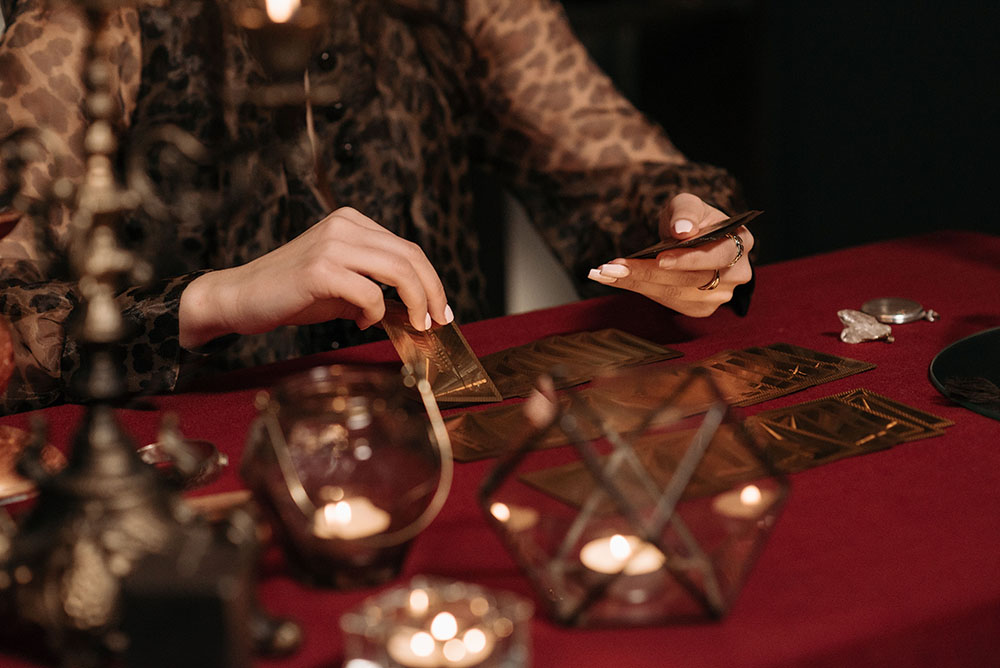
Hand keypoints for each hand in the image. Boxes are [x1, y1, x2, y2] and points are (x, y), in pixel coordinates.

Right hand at [179, 207, 451, 348]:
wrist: (239, 297)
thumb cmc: (291, 293)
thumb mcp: (341, 284)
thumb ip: (375, 287)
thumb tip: (414, 309)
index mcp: (352, 222)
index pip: (408, 248)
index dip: (431, 280)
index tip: (440, 309)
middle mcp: (344, 226)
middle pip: (410, 256)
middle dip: (432, 292)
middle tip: (438, 321)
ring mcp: (331, 244)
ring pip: (397, 270)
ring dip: (415, 301)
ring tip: (417, 324)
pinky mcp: (319, 269)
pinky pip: (368, 292)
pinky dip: (375, 312)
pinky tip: (362, 322)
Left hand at [586, 193, 753, 316]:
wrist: (691, 238)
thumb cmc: (692, 219)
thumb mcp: (687, 204)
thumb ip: (686, 211)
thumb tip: (683, 230)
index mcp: (741, 242)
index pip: (716, 256)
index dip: (688, 259)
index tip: (659, 258)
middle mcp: (737, 274)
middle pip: (690, 279)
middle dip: (647, 272)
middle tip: (611, 268)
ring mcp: (720, 295)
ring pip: (674, 293)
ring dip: (636, 283)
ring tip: (604, 273)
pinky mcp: (700, 308)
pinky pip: (668, 301)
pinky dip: (639, 290)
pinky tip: (614, 280)